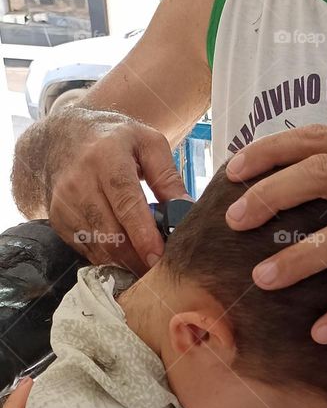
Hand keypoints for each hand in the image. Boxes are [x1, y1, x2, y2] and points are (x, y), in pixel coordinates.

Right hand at [49, 112, 189, 274]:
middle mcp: (80, 181)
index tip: (158, 257)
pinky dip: (109, 257)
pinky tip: (125, 251)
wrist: (63, 138)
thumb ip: (168, 177)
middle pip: (111, 233)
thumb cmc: (113, 140)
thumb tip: (185, 211)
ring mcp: (64, 203)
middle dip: (138, 257)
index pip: (125, 202)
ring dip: (126, 261)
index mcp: (107, 157)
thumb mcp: (147, 143)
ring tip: (147, 262)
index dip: (142, 234)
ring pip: (99, 247)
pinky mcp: (58, 221)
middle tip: (162, 269)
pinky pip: (87, 251)